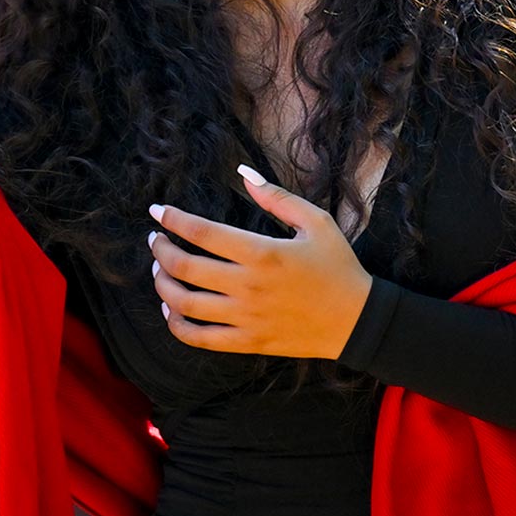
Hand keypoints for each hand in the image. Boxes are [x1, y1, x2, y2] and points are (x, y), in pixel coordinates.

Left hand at [148, 165, 372, 359]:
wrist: (358, 321)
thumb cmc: (338, 267)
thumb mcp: (316, 222)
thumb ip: (276, 197)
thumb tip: (243, 173)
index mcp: (262, 253)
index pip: (202, 232)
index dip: (173, 219)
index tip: (157, 212)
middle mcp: (248, 286)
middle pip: (185, 267)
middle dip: (161, 250)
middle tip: (156, 240)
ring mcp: (246, 318)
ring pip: (185, 304)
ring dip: (162, 284)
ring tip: (159, 270)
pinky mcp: (248, 342)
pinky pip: (200, 338)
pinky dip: (176, 325)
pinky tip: (170, 309)